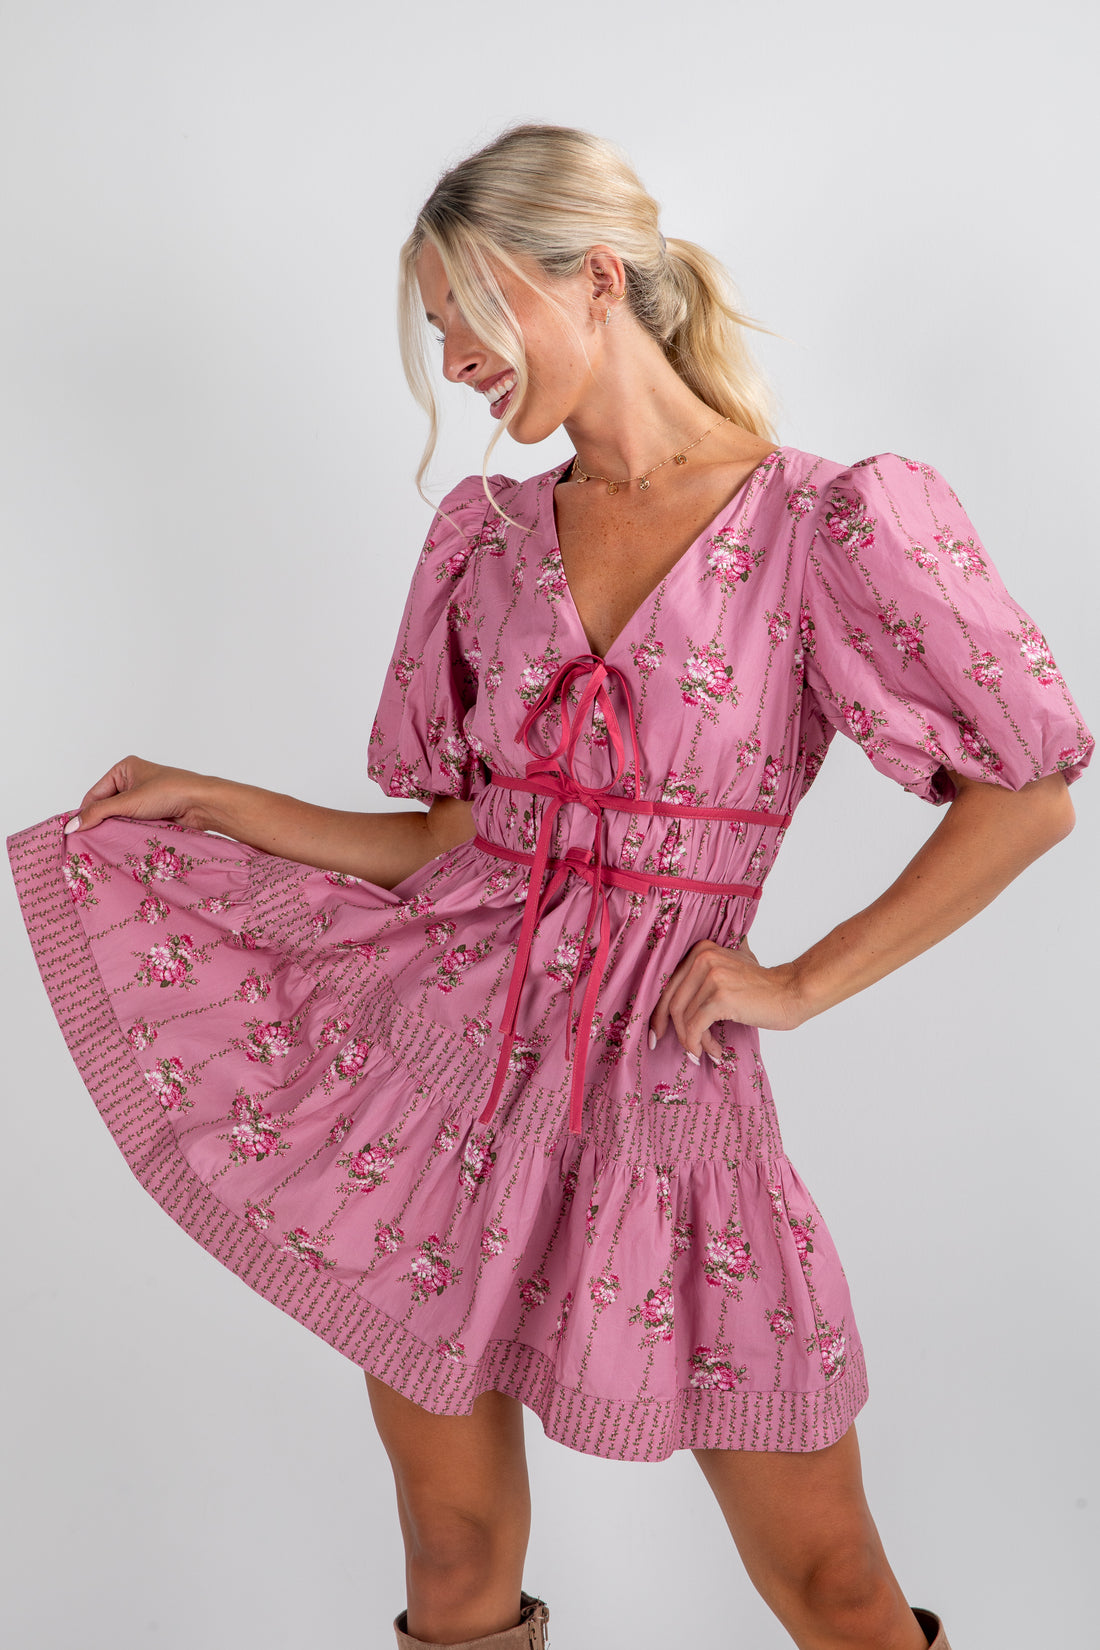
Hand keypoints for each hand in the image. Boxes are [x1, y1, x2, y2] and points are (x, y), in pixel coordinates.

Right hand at [64, 755, 211, 834]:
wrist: (202, 804)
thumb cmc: (170, 793)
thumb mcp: (128, 802)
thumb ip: (98, 813)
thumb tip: (72, 825)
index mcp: (124, 769)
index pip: (94, 793)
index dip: (85, 812)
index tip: (74, 832)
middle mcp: (133, 780)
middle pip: (106, 806)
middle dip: (101, 822)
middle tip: (89, 841)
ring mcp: (144, 797)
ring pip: (120, 817)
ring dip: (115, 829)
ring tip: (107, 842)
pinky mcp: (154, 812)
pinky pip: (133, 823)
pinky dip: (128, 832)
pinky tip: (123, 842)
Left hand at [647, 939, 806, 1060]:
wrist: (792, 992)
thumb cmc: (761, 987)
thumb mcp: (728, 968)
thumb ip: (701, 975)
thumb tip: (669, 1006)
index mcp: (701, 949)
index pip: (668, 985)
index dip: (659, 1012)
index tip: (656, 1033)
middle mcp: (703, 958)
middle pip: (672, 1002)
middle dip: (670, 1031)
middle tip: (681, 1050)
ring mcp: (712, 976)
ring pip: (685, 1018)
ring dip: (695, 1041)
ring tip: (707, 1051)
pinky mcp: (721, 997)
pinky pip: (697, 1027)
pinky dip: (700, 1044)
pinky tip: (714, 1053)